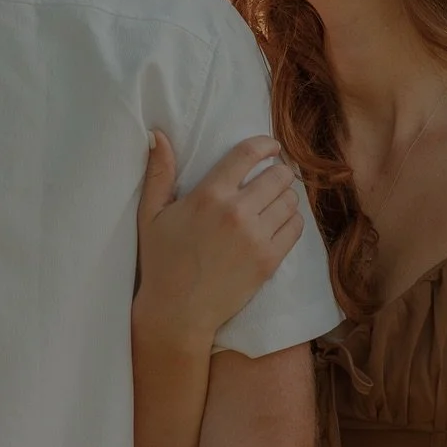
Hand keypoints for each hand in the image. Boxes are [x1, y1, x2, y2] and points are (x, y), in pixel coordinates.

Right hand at [135, 133, 302, 341]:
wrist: (178, 311)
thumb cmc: (161, 261)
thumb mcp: (150, 214)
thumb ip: (158, 172)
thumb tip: (157, 134)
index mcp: (209, 195)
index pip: (249, 153)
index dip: (266, 145)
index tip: (271, 147)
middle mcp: (237, 212)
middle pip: (279, 175)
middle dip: (277, 172)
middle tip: (270, 179)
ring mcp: (256, 238)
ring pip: (291, 200)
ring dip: (284, 197)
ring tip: (272, 203)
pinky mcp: (269, 260)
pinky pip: (296, 227)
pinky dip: (291, 221)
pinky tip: (277, 223)